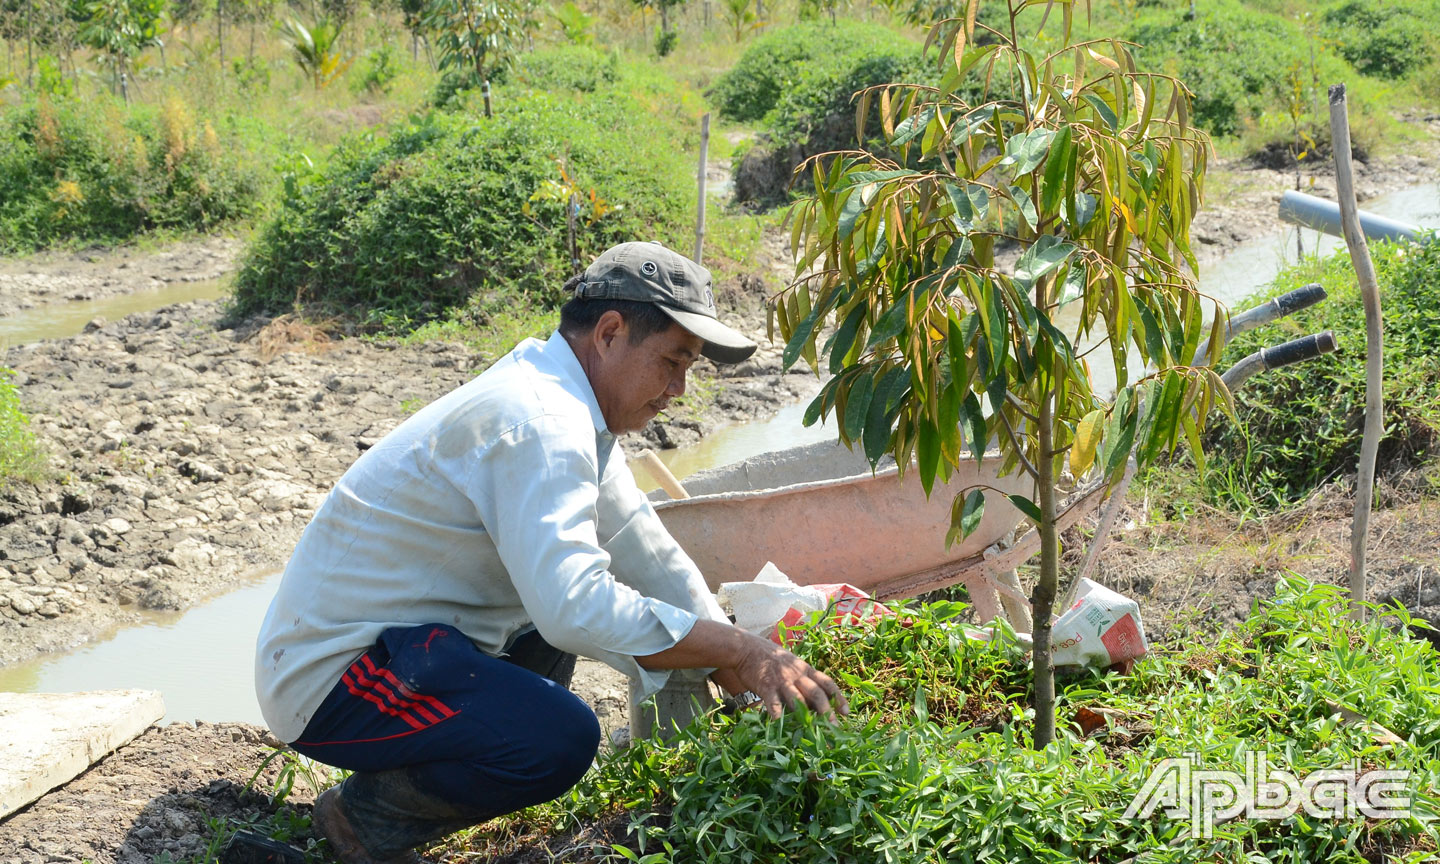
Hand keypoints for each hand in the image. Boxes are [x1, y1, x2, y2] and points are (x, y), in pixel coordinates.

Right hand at [638, 619, 847, 720]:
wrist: (745, 647)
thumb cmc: (769, 658)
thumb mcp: (790, 663)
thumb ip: (802, 678)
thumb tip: (815, 699)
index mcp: (805, 669)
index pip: (827, 682)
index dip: (838, 697)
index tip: (846, 712)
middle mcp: (796, 674)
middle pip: (816, 692)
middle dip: (826, 710)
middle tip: (833, 726)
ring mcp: (781, 680)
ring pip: (797, 698)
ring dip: (805, 715)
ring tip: (811, 730)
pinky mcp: (765, 686)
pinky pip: (772, 701)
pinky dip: (776, 713)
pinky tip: (778, 723)